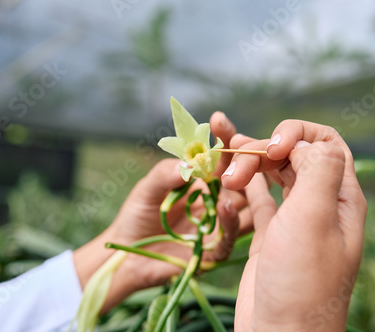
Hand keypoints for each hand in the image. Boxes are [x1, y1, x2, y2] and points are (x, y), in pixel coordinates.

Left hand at [73, 112, 244, 312]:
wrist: (126, 254)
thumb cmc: (136, 216)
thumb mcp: (146, 190)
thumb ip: (164, 175)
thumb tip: (191, 163)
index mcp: (202, 182)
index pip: (221, 158)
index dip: (224, 138)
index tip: (219, 120)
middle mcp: (216, 200)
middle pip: (243, 178)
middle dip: (246, 160)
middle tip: (244, 147)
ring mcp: (218, 225)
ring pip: (246, 206)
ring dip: (247, 188)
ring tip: (241, 172)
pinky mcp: (213, 250)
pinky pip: (230, 236)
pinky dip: (231, 221)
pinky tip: (225, 206)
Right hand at [221, 120, 366, 330]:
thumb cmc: (300, 280)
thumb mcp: (314, 219)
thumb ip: (319, 170)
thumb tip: (307, 142)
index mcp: (339, 197)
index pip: (325, 143)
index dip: (296, 135)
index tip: (271, 150)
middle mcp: (319, 204)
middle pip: (294, 156)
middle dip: (264, 150)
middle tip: (236, 164)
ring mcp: (293, 220)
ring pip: (274, 175)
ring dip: (250, 166)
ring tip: (226, 174)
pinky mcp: (270, 235)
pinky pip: (259, 198)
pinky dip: (245, 186)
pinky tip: (230, 182)